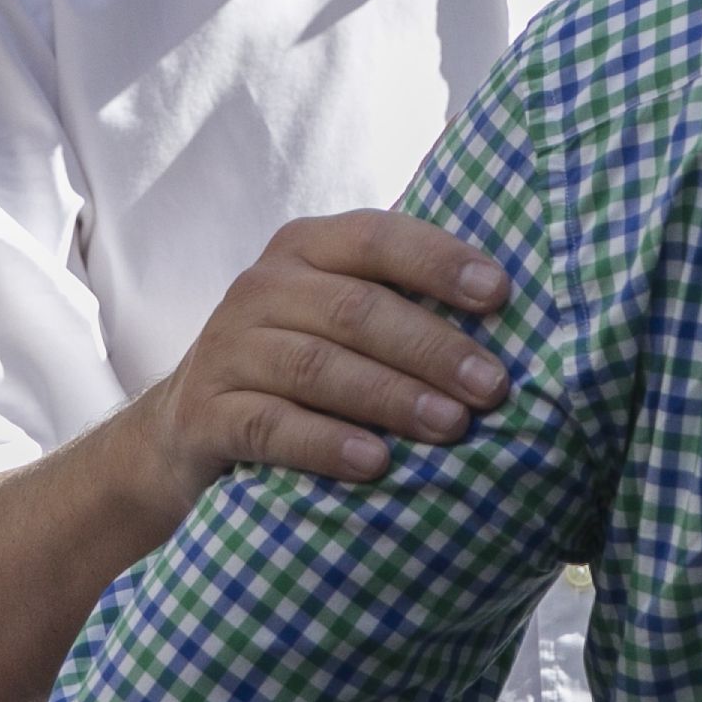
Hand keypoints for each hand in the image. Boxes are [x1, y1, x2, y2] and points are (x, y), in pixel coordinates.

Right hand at [137, 211, 512, 508]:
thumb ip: (400, 303)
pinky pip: (270, 426)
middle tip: (491, 386)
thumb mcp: (337, 316)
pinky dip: (326, 443)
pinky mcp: (206, 414)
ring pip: (316, 368)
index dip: (438, 262)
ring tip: (450, 426)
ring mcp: (227, 350)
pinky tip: (375, 463)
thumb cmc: (297, 364)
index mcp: (305, 249)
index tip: (499, 294)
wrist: (189, 425)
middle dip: (430, 348)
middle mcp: (261, 288)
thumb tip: (512, 320)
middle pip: (354, 310)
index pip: (377, 238)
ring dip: (390, 397)